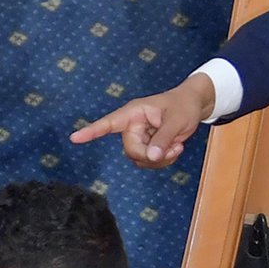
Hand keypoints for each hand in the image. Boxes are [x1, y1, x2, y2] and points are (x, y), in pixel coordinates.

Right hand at [69, 72, 216, 168]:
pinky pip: (149, 162)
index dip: (91, 131)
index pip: (109, 123)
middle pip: (131, 150)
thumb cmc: (183, 105)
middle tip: (172, 148)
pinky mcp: (147, 146)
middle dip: (151, 154)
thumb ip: (163, 138)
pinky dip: (163, 161)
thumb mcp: (177, 120)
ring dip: (160, 159)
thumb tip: (152, 156)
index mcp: (134, 113)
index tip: (74, 137)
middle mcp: (132, 126)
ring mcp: (139, 137)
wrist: (194, 105)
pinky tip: (174, 149)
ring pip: (140, 159)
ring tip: (176, 146)